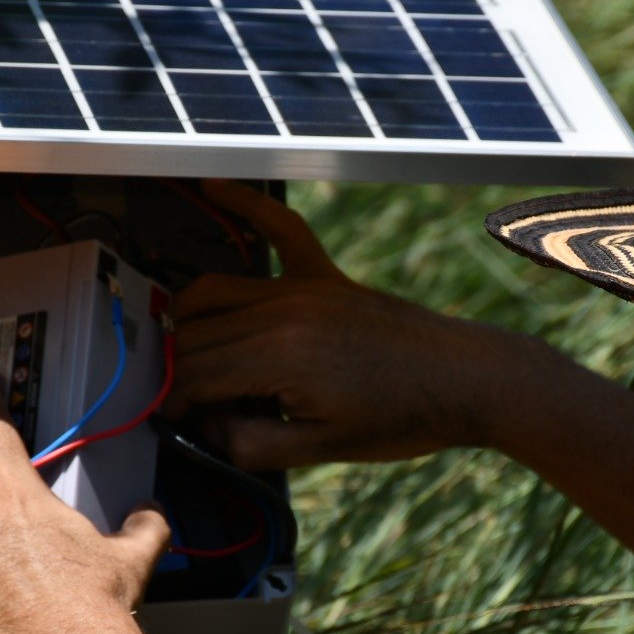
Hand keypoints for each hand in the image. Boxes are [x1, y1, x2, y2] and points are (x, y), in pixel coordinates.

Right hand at [168, 181, 511, 469]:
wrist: (468, 381)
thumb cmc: (402, 419)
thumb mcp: (322, 449)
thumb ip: (250, 444)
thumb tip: (200, 429)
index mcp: (278, 357)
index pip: (191, 376)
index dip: (170, 405)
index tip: (166, 424)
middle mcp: (282, 310)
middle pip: (193, 336)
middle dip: (171, 371)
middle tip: (170, 401)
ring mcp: (304, 286)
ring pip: (213, 292)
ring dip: (184, 321)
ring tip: (176, 356)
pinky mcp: (325, 276)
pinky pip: (279, 229)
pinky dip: (246, 204)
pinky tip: (212, 184)